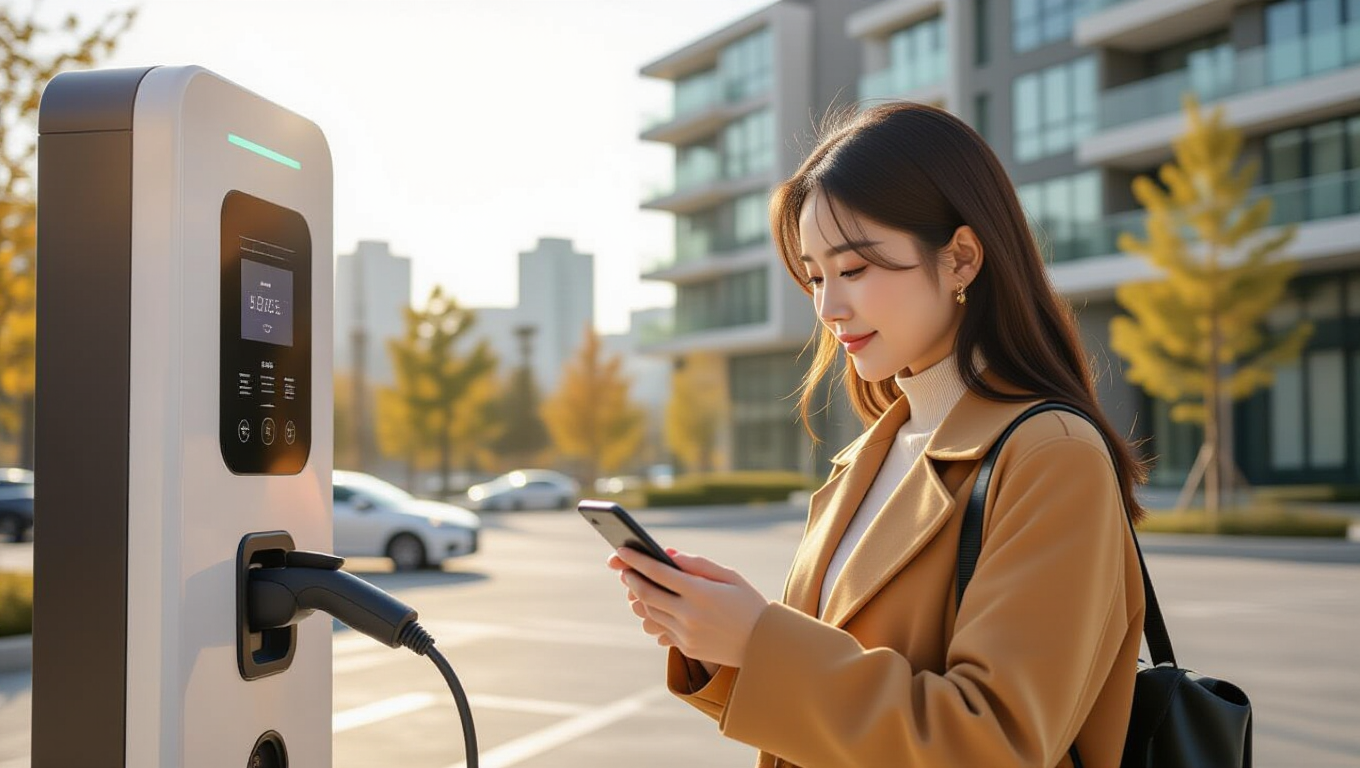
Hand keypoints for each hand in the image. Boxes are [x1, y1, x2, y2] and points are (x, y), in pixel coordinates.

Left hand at [607, 546, 768, 668]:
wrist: (763, 645)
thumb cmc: (748, 603)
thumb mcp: (729, 576)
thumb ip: (698, 564)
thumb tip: (668, 554)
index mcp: (702, 593)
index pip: (659, 572)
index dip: (637, 560)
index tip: (621, 550)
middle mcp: (690, 615)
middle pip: (647, 594)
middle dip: (631, 578)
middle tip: (623, 569)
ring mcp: (686, 634)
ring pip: (649, 613)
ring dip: (639, 597)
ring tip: (637, 585)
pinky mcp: (686, 648)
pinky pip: (660, 629)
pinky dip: (653, 614)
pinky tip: (653, 605)